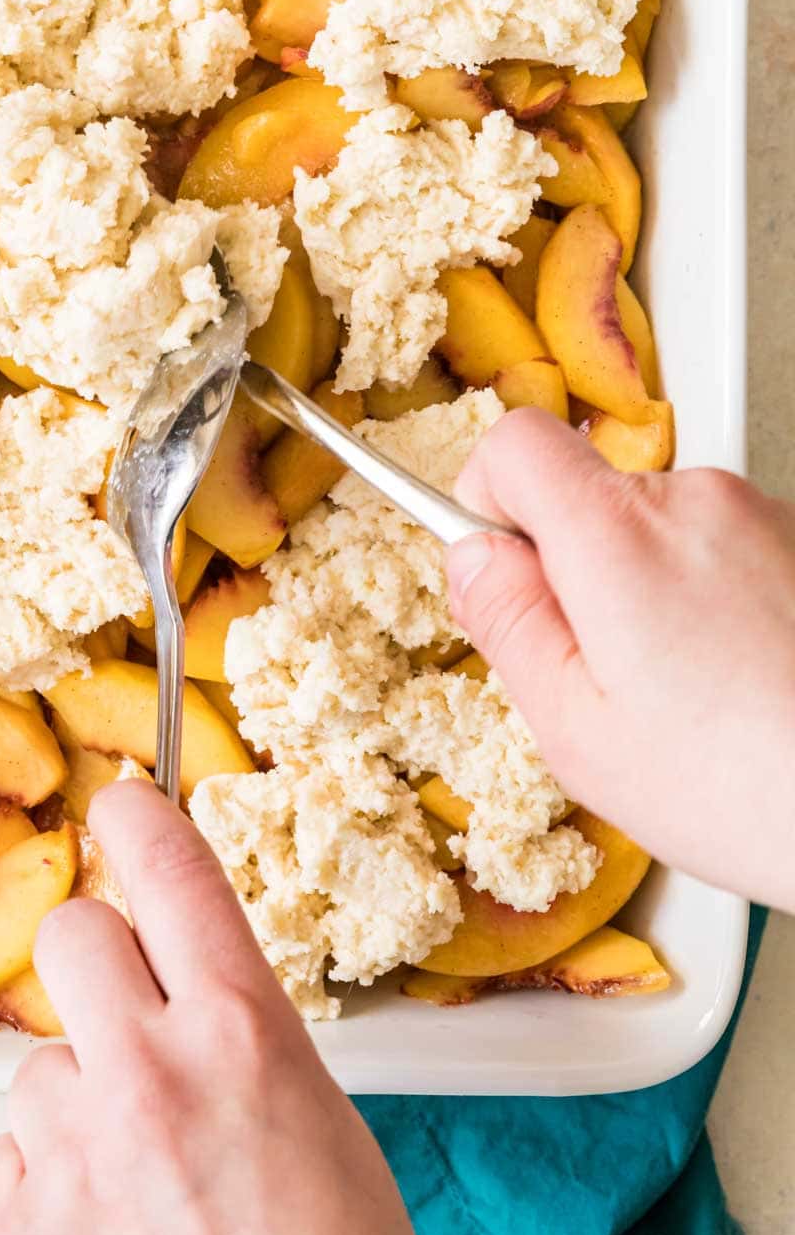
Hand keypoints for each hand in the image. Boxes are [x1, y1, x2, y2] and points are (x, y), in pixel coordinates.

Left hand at [0, 779, 417, 1234]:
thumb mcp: (312, 1116)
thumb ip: (231, 1028)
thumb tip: (169, 975)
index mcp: (244, 1032)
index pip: (169, 868)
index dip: (136, 817)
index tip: (118, 800)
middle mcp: (149, 1072)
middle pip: (70, 936)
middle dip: (97, 968)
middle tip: (129, 1025)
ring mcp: (73, 1153)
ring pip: (40, 1067)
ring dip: (79, 1107)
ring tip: (142, 1188)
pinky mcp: (12, 1230)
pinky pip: (7, 1160)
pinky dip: (46, 1190)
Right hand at [448, 407, 794, 910]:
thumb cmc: (752, 790)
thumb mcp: (578, 731)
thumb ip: (507, 624)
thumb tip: (471, 559)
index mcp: (617, 534)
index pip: (515, 443)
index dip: (485, 501)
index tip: (498, 570)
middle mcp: (695, 500)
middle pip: (587, 495)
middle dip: (573, 573)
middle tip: (600, 676)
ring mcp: (762, 516)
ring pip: (656, 530)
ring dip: (648, 593)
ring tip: (686, 697)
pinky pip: (721, 552)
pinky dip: (712, 604)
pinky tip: (737, 686)